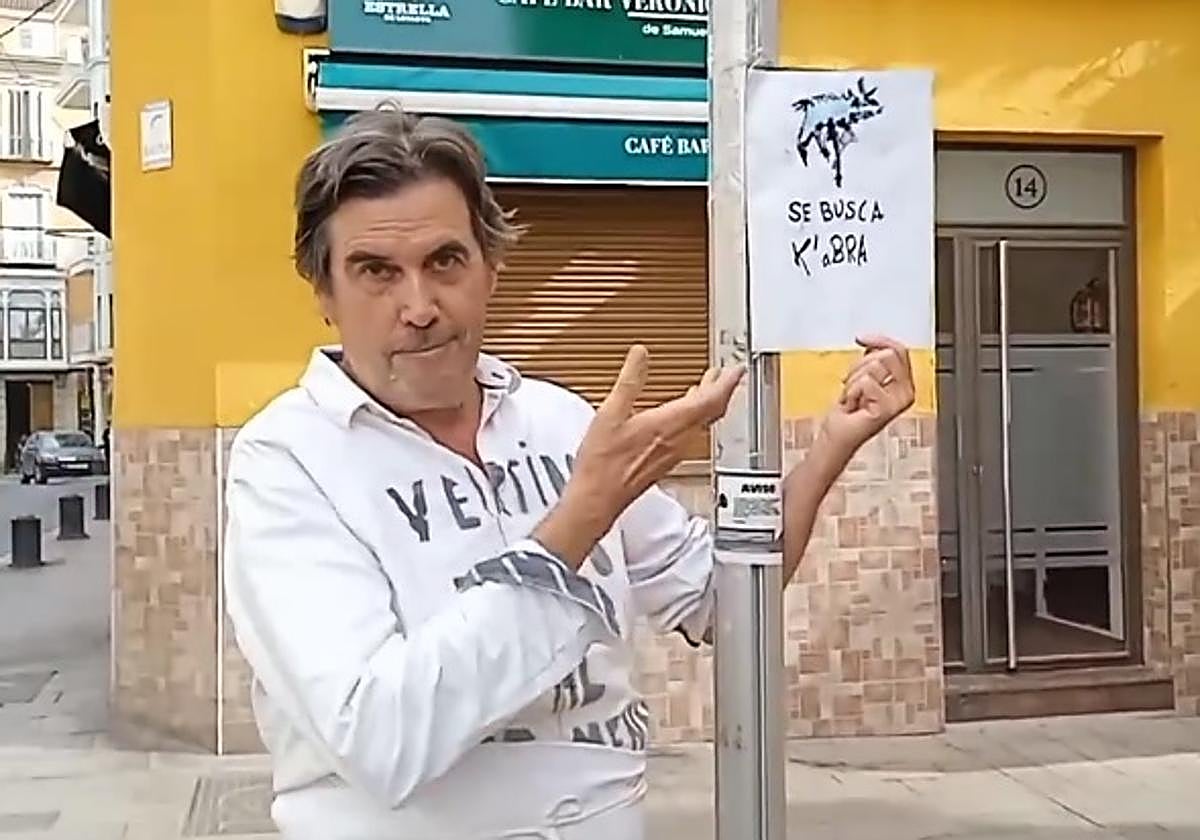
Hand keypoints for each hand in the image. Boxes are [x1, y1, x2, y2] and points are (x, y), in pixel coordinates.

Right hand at [535, 346, 744, 565]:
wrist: (597, 499)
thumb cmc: (603, 464)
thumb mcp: (611, 413)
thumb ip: (629, 381)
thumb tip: (640, 355)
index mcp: (670, 424)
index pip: (710, 400)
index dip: (727, 382)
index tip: (736, 369)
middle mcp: (678, 440)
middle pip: (711, 412)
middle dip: (721, 390)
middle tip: (726, 375)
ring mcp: (674, 453)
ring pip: (702, 424)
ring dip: (708, 404)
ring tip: (707, 388)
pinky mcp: (666, 461)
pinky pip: (691, 435)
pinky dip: (694, 418)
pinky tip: (684, 415)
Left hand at [817, 334, 915, 464]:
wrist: (839, 434)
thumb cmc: (849, 411)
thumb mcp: (862, 376)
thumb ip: (872, 358)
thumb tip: (870, 340)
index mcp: (904, 383)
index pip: (899, 350)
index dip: (879, 340)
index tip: (861, 339)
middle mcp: (907, 392)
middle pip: (887, 355)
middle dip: (862, 366)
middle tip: (854, 386)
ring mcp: (899, 401)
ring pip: (874, 367)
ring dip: (854, 382)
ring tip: (854, 398)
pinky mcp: (887, 409)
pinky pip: (865, 382)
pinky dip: (851, 392)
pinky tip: (853, 406)